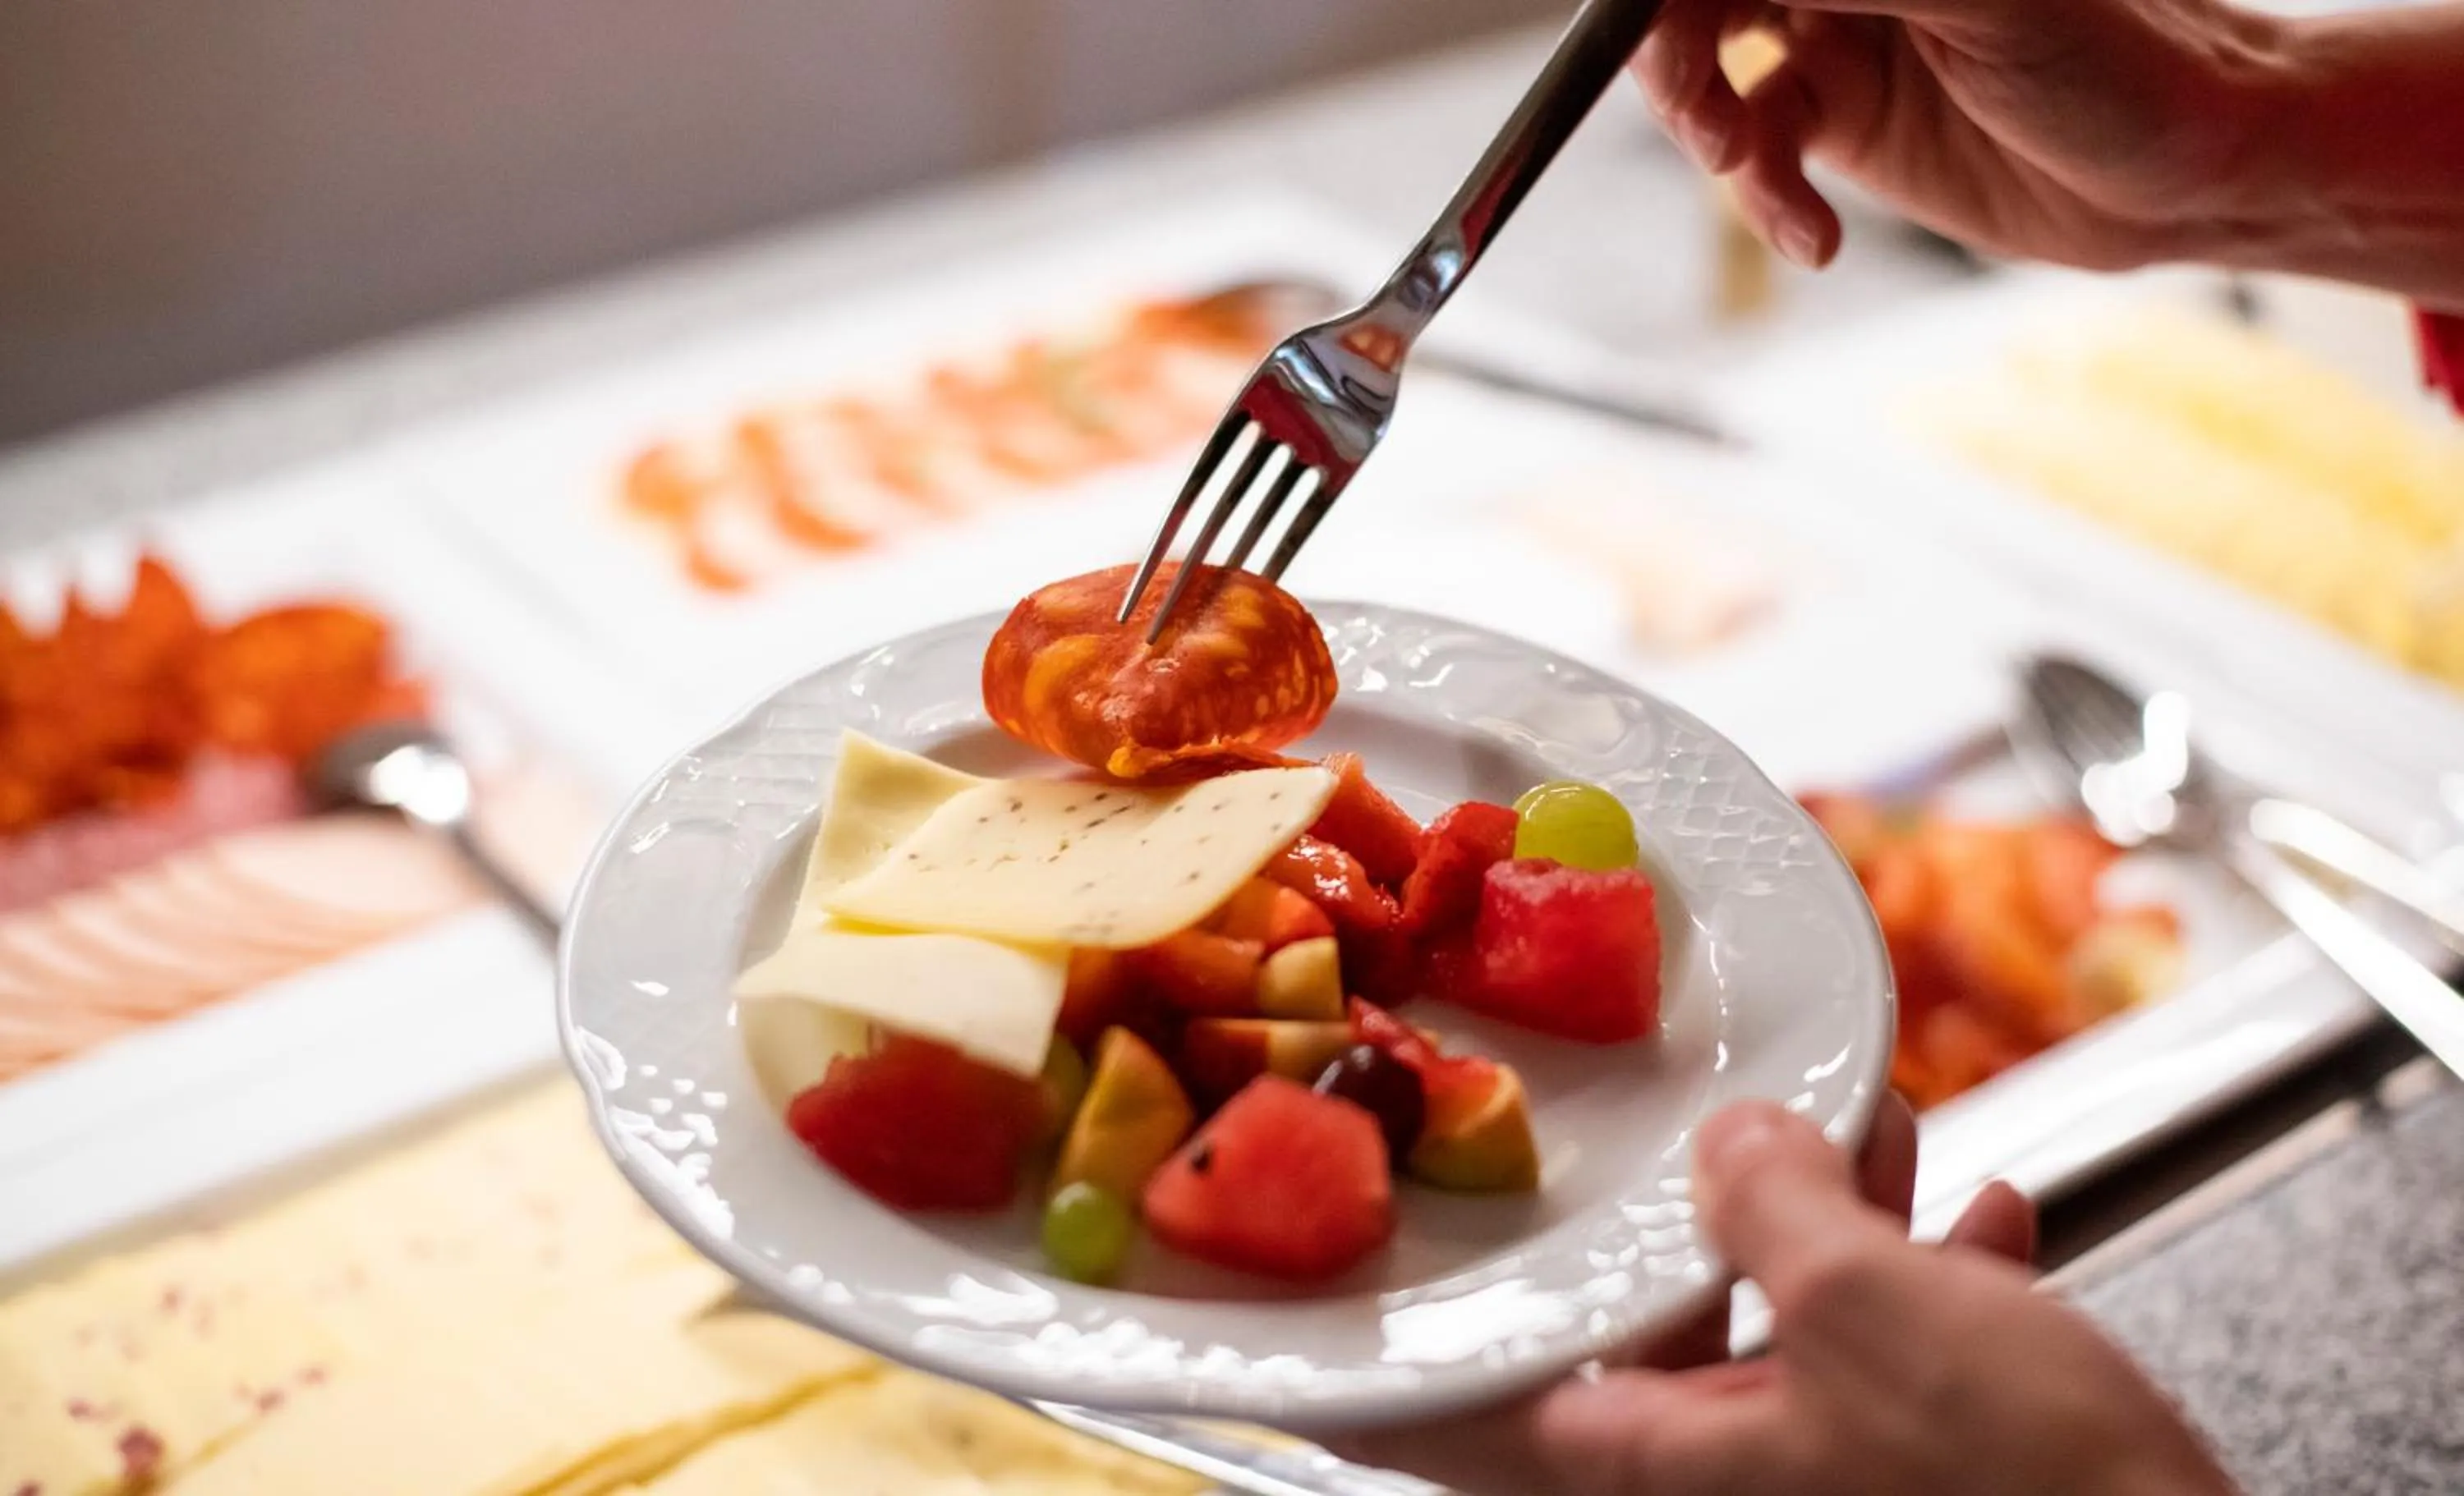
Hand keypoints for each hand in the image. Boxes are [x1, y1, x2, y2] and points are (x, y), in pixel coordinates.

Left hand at [1331, 1098, 2237, 1495]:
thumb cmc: (2020, 1494)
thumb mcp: (1870, 1306)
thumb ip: (1774, 1205)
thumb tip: (1734, 1141)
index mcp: (1651, 1470)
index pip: (1457, 1417)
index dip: (1378, 1356)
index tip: (1301, 1298)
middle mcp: (1713, 1488)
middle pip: (1636, 1338)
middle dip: (1679, 1217)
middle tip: (1688, 1126)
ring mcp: (1815, 1485)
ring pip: (1772, 1333)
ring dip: (1819, 1223)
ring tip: (1867, 1128)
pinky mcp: (1913, 1485)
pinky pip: (1881, 1364)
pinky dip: (1919, 1280)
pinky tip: (1976, 1211)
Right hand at [1630, 0, 2291, 271]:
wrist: (2192, 171)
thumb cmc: (2124, 55)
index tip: (1645, 28)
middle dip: (1679, 57)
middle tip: (1703, 117)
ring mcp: (1840, 33)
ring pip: (1713, 70)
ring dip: (1714, 133)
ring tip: (1751, 174)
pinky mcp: (1842, 120)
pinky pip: (1757, 153)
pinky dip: (1765, 199)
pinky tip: (1811, 238)